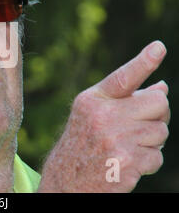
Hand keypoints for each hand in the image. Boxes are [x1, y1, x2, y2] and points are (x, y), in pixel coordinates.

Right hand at [37, 41, 169, 191]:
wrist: (67, 181)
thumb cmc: (83, 145)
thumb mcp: (94, 116)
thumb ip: (125, 100)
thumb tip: (162, 86)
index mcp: (92, 100)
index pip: (123, 78)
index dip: (144, 62)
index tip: (159, 47)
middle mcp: (102, 116)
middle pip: (157, 102)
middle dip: (157, 114)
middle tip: (139, 126)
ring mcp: (115, 138)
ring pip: (161, 130)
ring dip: (151, 142)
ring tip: (127, 148)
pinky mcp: (127, 161)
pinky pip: (157, 156)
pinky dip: (148, 162)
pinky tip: (127, 165)